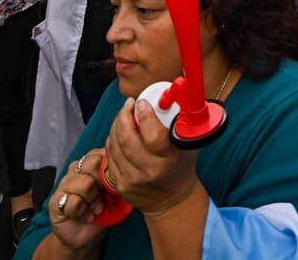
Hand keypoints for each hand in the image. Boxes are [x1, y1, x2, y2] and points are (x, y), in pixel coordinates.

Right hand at [48, 149, 108, 250]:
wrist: (86, 235)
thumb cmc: (103, 211)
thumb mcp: (116, 193)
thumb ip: (118, 179)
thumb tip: (125, 172)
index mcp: (90, 162)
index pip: (101, 153)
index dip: (111, 170)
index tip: (115, 185)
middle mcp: (76, 169)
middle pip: (92, 164)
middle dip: (103, 184)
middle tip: (105, 198)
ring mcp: (64, 184)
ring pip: (84, 184)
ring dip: (94, 201)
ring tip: (96, 210)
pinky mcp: (55, 202)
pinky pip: (73, 202)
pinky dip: (83, 213)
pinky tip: (86, 217)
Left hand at [104, 98, 200, 215]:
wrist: (172, 199)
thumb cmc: (181, 166)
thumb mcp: (188, 144)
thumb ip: (180, 121)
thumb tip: (168, 97)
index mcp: (170, 160)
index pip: (153, 136)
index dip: (145, 116)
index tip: (142, 103)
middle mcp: (150, 172)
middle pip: (127, 139)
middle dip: (124, 115)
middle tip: (129, 104)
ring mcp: (133, 180)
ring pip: (115, 145)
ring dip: (116, 125)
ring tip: (124, 115)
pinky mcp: (120, 185)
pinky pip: (110, 155)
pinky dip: (112, 140)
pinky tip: (119, 133)